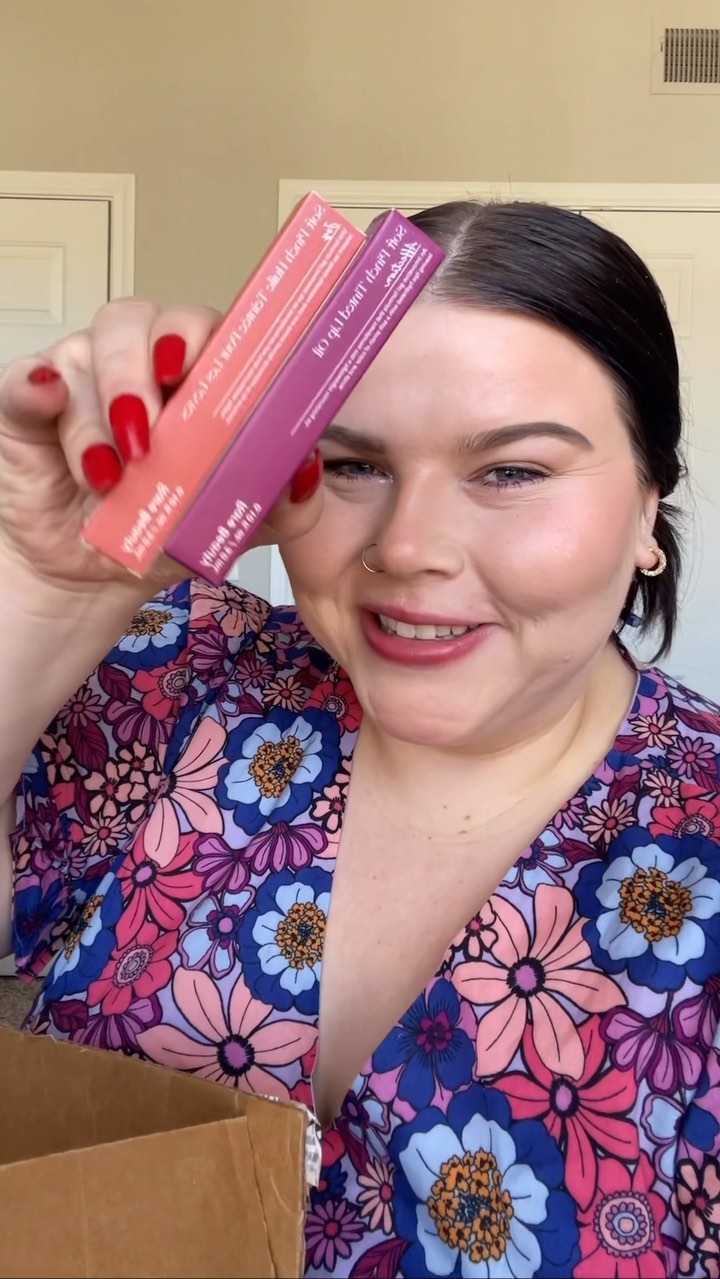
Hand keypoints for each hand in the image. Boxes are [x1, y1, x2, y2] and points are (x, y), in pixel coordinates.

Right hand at [0, 299, 323, 599]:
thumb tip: (306, 470)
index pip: (208, 330)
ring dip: (103, 407)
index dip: (205, 335)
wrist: (93, 574)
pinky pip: (24, 378)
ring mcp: (81, 376)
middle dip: (147, 367)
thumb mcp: (230, 527)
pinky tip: (47, 401)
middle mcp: (138, 363)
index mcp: (196, 379)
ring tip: (111, 473)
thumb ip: (279, 503)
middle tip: (151, 431)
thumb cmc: (163, 529)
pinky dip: (35, 387)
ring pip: (88, 352)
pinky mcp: (27, 400)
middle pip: (145, 321)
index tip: (198, 364)